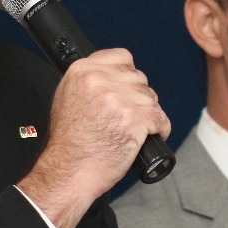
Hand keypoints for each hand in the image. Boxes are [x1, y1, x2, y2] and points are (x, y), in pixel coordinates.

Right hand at [18, 48, 169, 227]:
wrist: (70, 170)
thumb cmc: (69, 142)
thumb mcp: (67, 97)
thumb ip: (89, 80)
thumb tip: (113, 74)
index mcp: (82, 71)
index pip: (122, 57)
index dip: (128, 75)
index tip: (126, 89)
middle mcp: (100, 81)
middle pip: (139, 79)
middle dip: (138, 97)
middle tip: (127, 116)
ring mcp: (118, 100)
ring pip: (151, 98)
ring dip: (148, 114)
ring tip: (133, 129)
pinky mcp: (135, 120)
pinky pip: (160, 118)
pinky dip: (159, 128)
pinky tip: (147, 136)